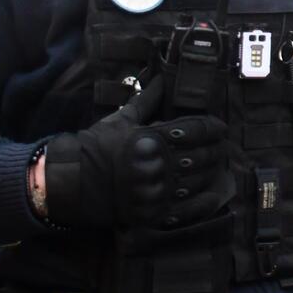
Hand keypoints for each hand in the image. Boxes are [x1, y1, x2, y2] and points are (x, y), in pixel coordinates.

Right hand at [42, 76, 234, 230]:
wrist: (70, 181)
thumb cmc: (96, 146)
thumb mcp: (121, 119)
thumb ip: (147, 101)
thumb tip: (162, 79)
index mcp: (151, 139)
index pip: (196, 131)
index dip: (214, 129)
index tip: (220, 128)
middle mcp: (156, 165)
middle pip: (202, 156)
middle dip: (217, 151)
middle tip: (222, 147)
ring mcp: (155, 191)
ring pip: (198, 181)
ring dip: (213, 173)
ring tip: (219, 167)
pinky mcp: (151, 213)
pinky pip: (188, 210)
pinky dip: (205, 202)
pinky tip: (214, 194)